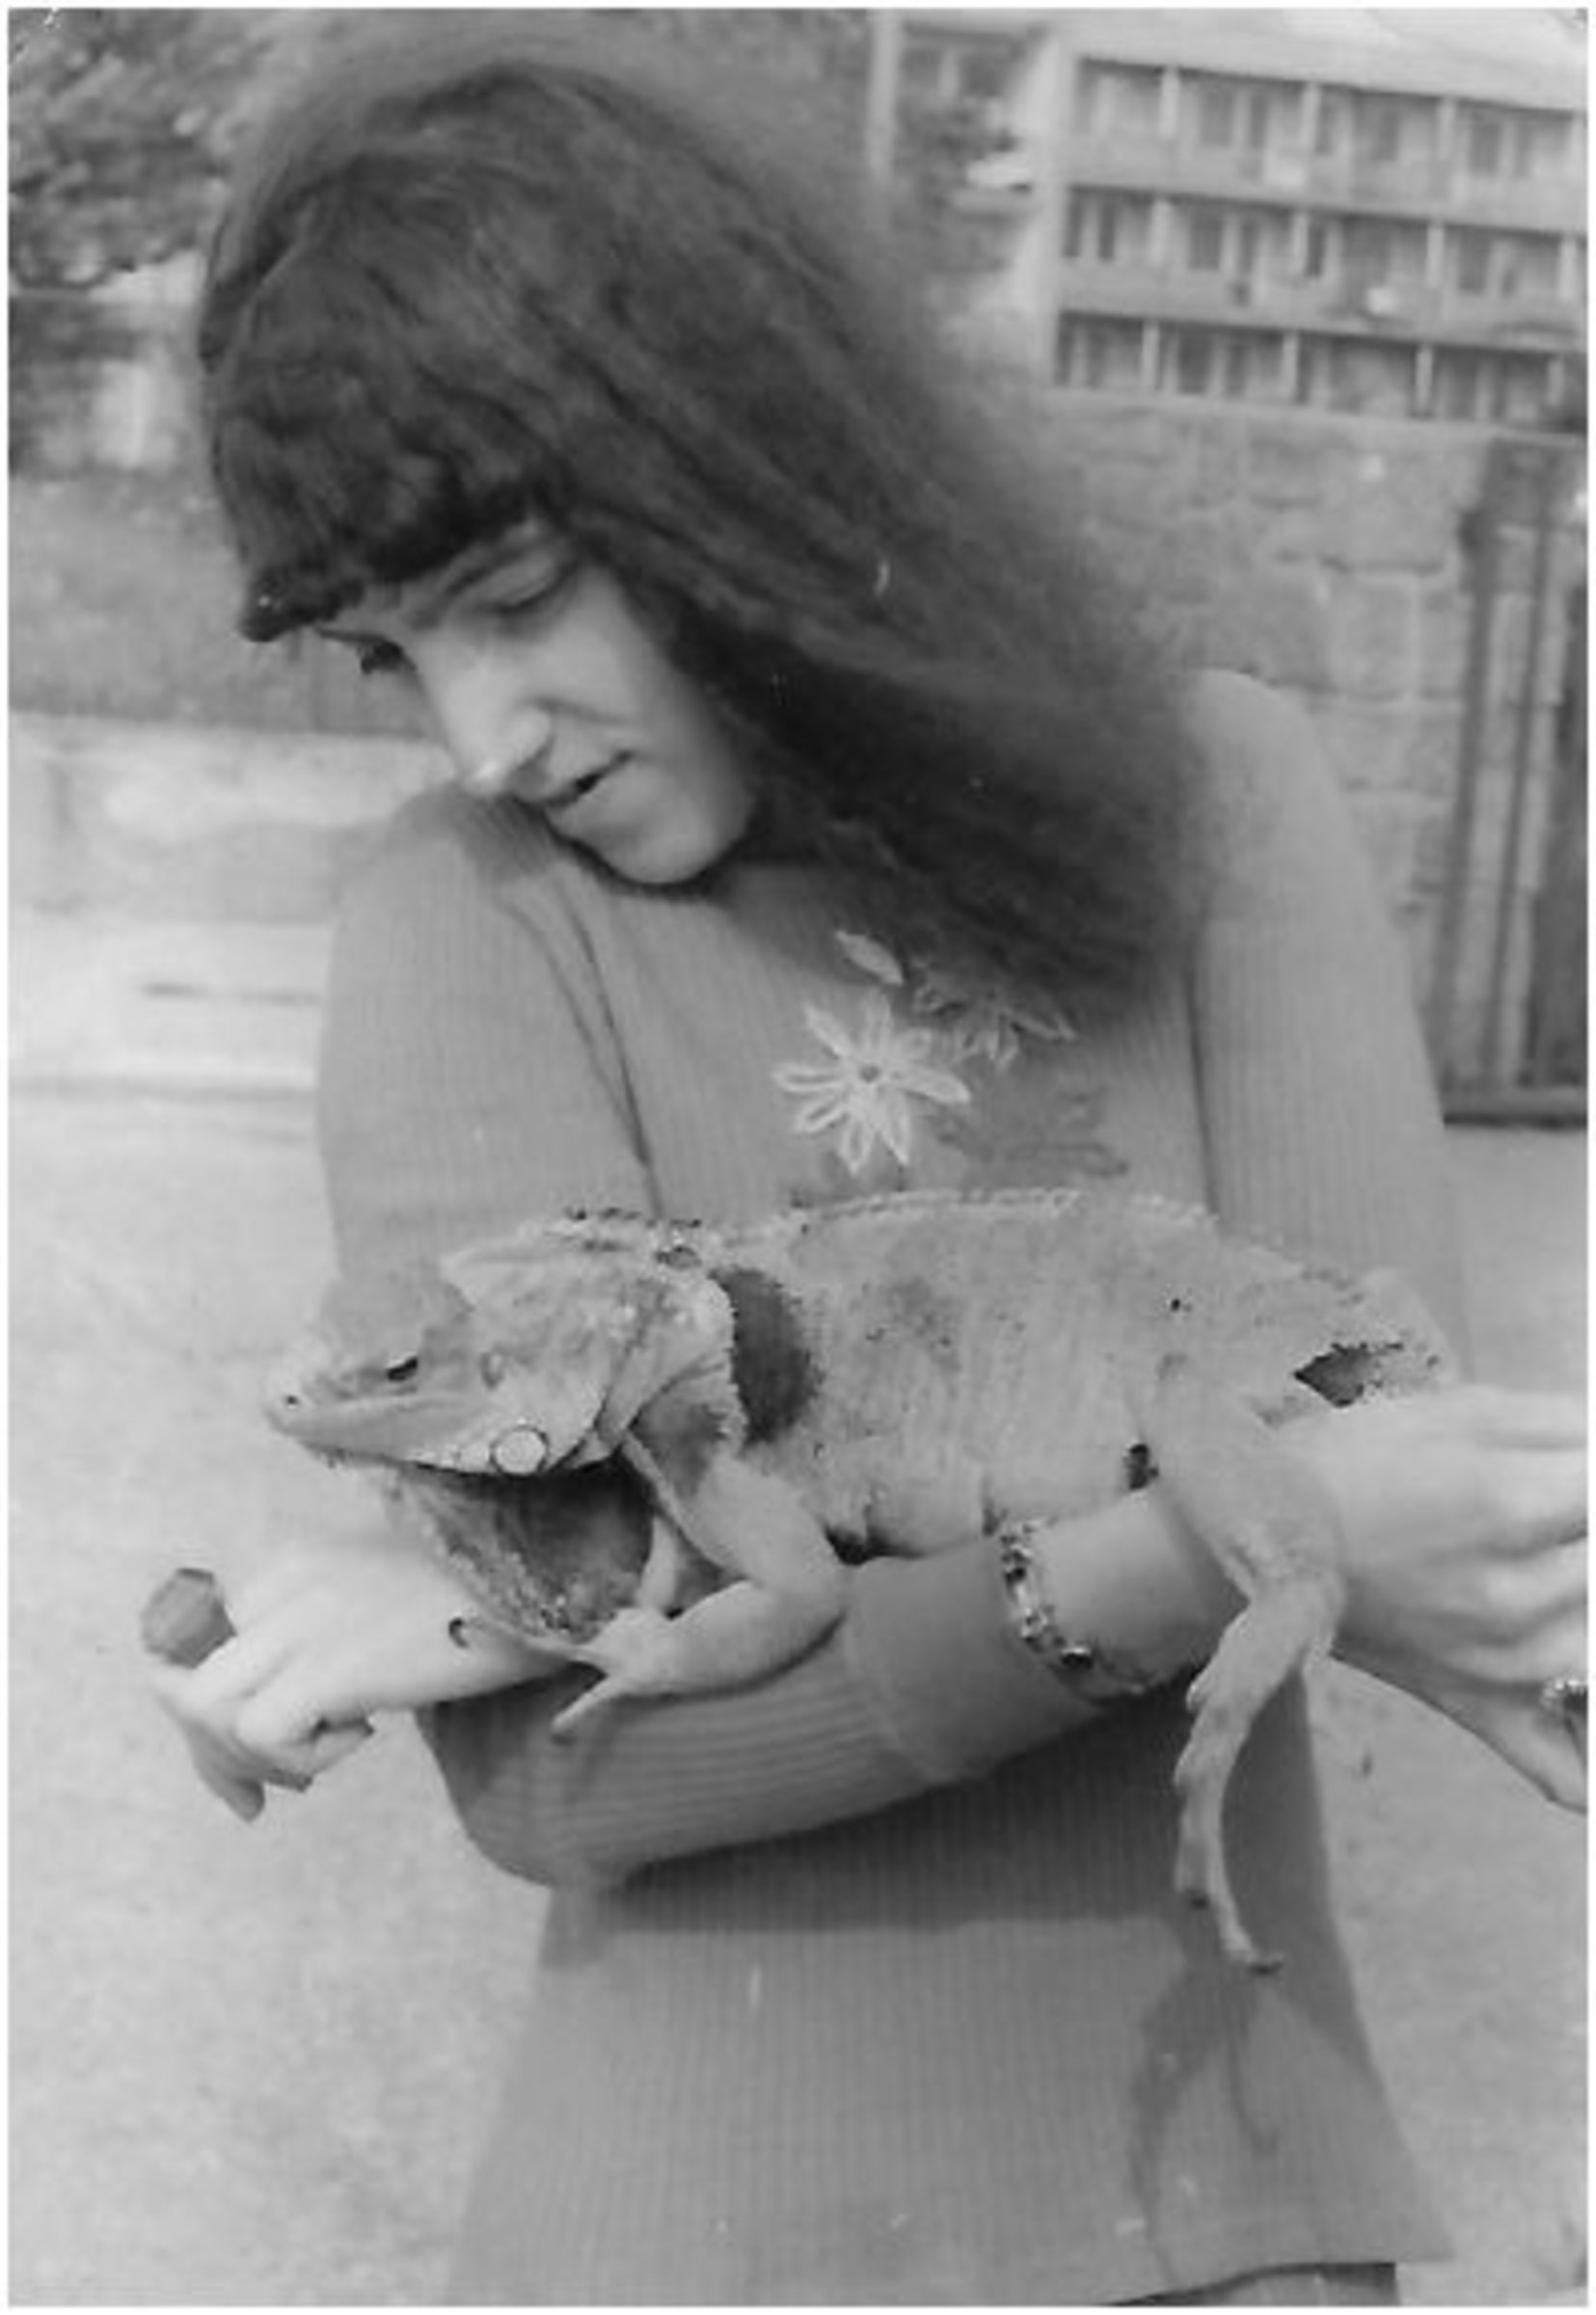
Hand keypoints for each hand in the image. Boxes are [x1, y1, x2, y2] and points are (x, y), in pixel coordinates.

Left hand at [147, 1518, 564, 1819]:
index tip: (241, 1756)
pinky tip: (364, 1737)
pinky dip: (301, 1759)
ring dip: (251, 1759)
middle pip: (181, 1679)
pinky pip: (262, 1732)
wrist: (555, 1576)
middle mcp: (286, 1581)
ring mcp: (308, 1619)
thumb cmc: (488, 1589)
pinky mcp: (339, 1663)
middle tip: (259, 1796)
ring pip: (205, 1708)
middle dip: (210, 1752)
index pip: (190, 1637)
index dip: (201, 1708)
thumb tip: (287, 1709)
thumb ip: (329, 1624)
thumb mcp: (386, 1591)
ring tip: (320, 1762)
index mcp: (293, 1558)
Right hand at [1291, 1385, 1585, 1809]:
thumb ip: (1567, 1424)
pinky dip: (1593, 1758)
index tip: (1578, 1478)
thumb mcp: (1461, 1411)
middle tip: (1560, 1523)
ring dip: (1589, 1605)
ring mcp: (1503, 1667)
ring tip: (1561, 1572)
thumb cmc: (1360, 1463)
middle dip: (1584, 1535)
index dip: (1593, 1477)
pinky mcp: (1482, 1709)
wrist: (1264, 1538)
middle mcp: (1513, 1596)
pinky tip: (1580, 1701)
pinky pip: (1571, 1772)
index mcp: (1507, 1506)